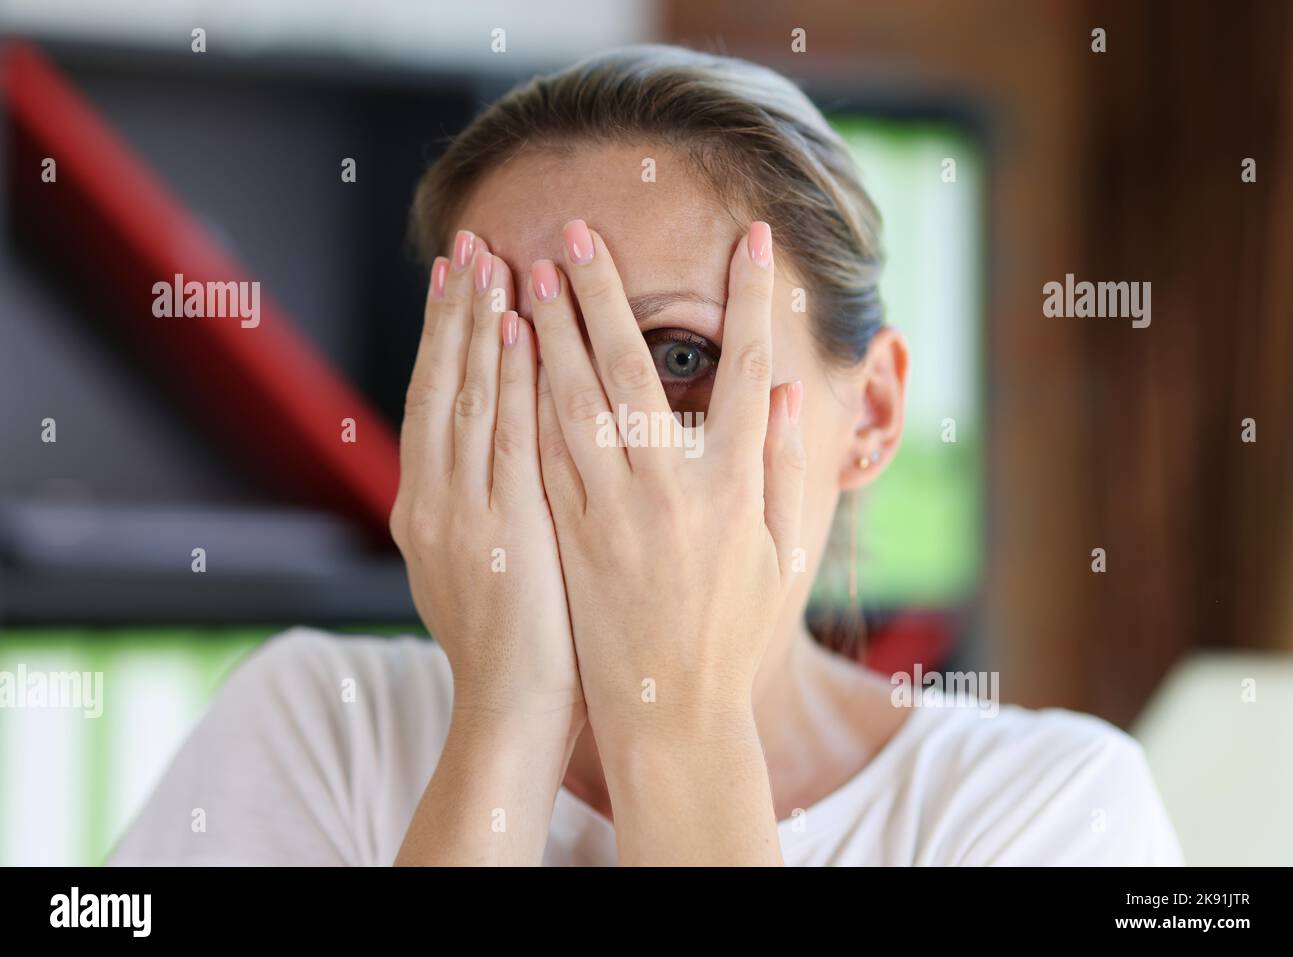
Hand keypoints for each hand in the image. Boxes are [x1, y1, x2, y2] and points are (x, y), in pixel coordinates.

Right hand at [390, 228, 584, 725]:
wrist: (512, 712)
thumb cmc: (520, 643)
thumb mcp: (487, 564)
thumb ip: (489, 503)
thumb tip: (508, 454)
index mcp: (431, 506)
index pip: (437, 402)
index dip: (446, 337)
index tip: (459, 278)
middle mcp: (434, 498)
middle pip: (441, 385)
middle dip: (454, 311)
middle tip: (467, 241)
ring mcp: (461, 511)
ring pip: (466, 397)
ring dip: (476, 324)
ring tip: (487, 258)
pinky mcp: (499, 526)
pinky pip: (505, 436)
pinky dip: (506, 379)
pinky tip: (517, 328)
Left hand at [530, 219, 803, 863]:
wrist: (671, 711)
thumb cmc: (733, 633)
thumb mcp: (781, 553)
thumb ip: (781, 466)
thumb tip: (782, 389)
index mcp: (734, 484)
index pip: (747, 369)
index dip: (753, 299)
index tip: (753, 239)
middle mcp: (669, 487)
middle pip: (632, 367)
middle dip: (604, 292)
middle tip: (578, 231)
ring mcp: (612, 509)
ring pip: (573, 400)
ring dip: (549, 329)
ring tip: (528, 271)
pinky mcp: (569, 532)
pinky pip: (542, 450)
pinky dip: (524, 394)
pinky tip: (508, 352)